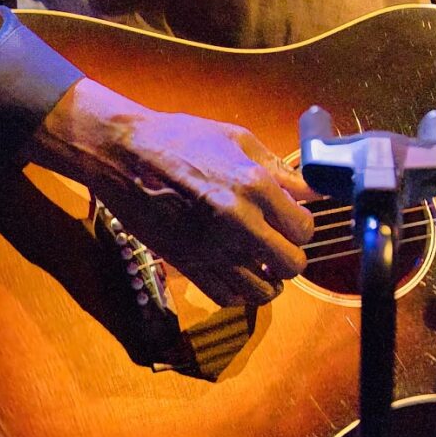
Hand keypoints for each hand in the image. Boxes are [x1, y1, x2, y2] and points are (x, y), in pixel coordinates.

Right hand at [32, 78, 315, 306]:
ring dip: (268, 280)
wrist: (124, 154)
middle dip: (291, 255)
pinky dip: (238, 293)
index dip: (302, 226)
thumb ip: (279, 170)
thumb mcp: (238, 140)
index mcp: (255, 186)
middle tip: (280, 243)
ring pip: (263, 291)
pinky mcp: (187, 264)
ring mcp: (212, 249)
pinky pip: (227, 298)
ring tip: (262, 264)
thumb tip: (311, 191)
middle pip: (292, 265)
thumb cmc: (181, 138)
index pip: (305, 229)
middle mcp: (239, 223)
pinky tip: (237, 274)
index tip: (292, 219)